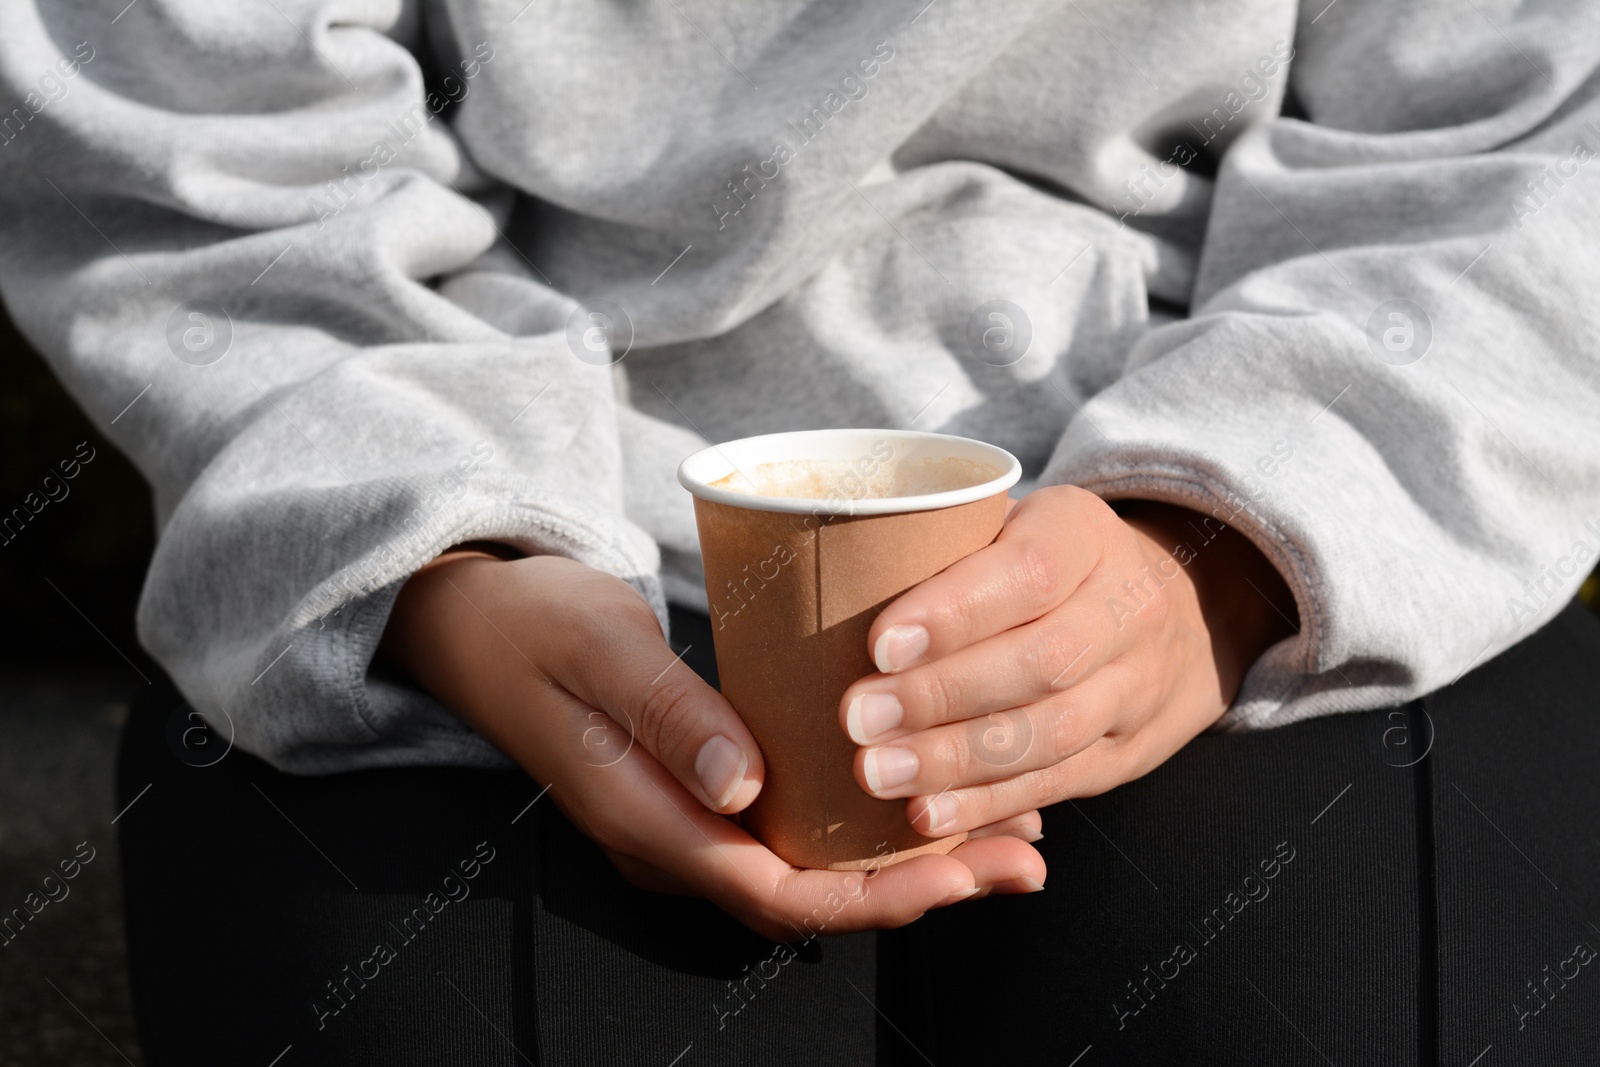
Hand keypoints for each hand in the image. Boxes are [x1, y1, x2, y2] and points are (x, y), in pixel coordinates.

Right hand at [378, 549, 1045, 941]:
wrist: (472, 622)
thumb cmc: (532, 626)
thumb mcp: (596, 651)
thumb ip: (669, 716)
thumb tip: (747, 786)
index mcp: (647, 821)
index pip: (776, 892)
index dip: (874, 894)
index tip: (963, 869)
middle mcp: (675, 840)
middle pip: (812, 895)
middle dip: (921, 885)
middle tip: (1024, 857)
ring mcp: (689, 820)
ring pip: (812, 866)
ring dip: (909, 859)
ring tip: (1009, 835)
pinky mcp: (704, 790)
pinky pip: (797, 828)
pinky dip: (870, 821)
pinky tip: (931, 792)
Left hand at [838, 487, 1296, 836]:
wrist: (1174, 610)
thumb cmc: (1042, 560)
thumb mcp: (1009, 522)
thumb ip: (944, 545)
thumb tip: (828, 578)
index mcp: (1086, 535)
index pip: (1030, 572)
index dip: (955, 612)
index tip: (879, 645)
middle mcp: (1127, 609)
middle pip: (1041, 662)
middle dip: (940, 697)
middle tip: (856, 719)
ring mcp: (1137, 687)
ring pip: (1052, 733)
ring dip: (956, 761)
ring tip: (877, 773)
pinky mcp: (1129, 752)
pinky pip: (1059, 783)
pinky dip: (988, 804)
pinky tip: (927, 815)